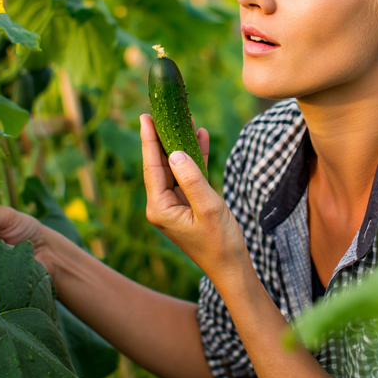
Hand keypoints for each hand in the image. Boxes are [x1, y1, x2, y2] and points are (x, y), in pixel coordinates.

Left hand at [139, 114, 249, 284]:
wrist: (232, 267)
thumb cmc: (220, 242)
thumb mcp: (208, 208)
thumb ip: (192, 179)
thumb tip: (175, 153)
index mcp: (160, 208)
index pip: (152, 167)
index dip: (149, 140)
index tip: (145, 116)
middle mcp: (162, 205)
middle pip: (160, 164)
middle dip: (164, 137)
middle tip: (163, 111)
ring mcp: (174, 204)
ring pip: (175, 167)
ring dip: (181, 145)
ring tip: (184, 119)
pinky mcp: (188, 203)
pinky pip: (188, 175)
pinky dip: (194, 158)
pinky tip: (199, 137)